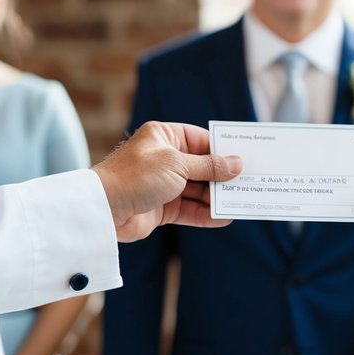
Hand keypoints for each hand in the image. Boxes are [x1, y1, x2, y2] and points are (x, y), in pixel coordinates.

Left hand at [93, 121, 241, 241]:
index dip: (223, 150)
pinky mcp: (161, 207)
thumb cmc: (136, 176)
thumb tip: (236, 164)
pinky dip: (205, 214)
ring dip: (216, 197)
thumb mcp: (177, 165)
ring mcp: (163, 184)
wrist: (104, 209)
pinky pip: (189, 210)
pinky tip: (223, 218)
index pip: (201, 140)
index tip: (246, 158)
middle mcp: (165, 158)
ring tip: (240, 202)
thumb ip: (208, 166)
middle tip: (249, 182)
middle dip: (223, 176)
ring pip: (197, 190)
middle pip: (202, 166)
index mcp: (164, 137)